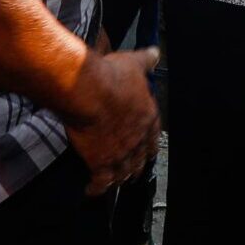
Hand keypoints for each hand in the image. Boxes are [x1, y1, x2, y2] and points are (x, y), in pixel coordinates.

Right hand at [62, 45, 161, 195]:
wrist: (89, 90)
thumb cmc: (110, 75)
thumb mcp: (133, 63)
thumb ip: (145, 61)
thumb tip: (155, 53)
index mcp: (148, 116)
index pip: (153, 136)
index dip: (150, 145)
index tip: (148, 151)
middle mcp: (137, 138)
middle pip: (140, 159)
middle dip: (136, 167)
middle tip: (133, 173)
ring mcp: (120, 152)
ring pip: (123, 173)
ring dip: (120, 179)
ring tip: (115, 183)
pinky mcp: (100, 161)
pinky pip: (101, 182)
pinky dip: (97, 189)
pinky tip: (90, 191)